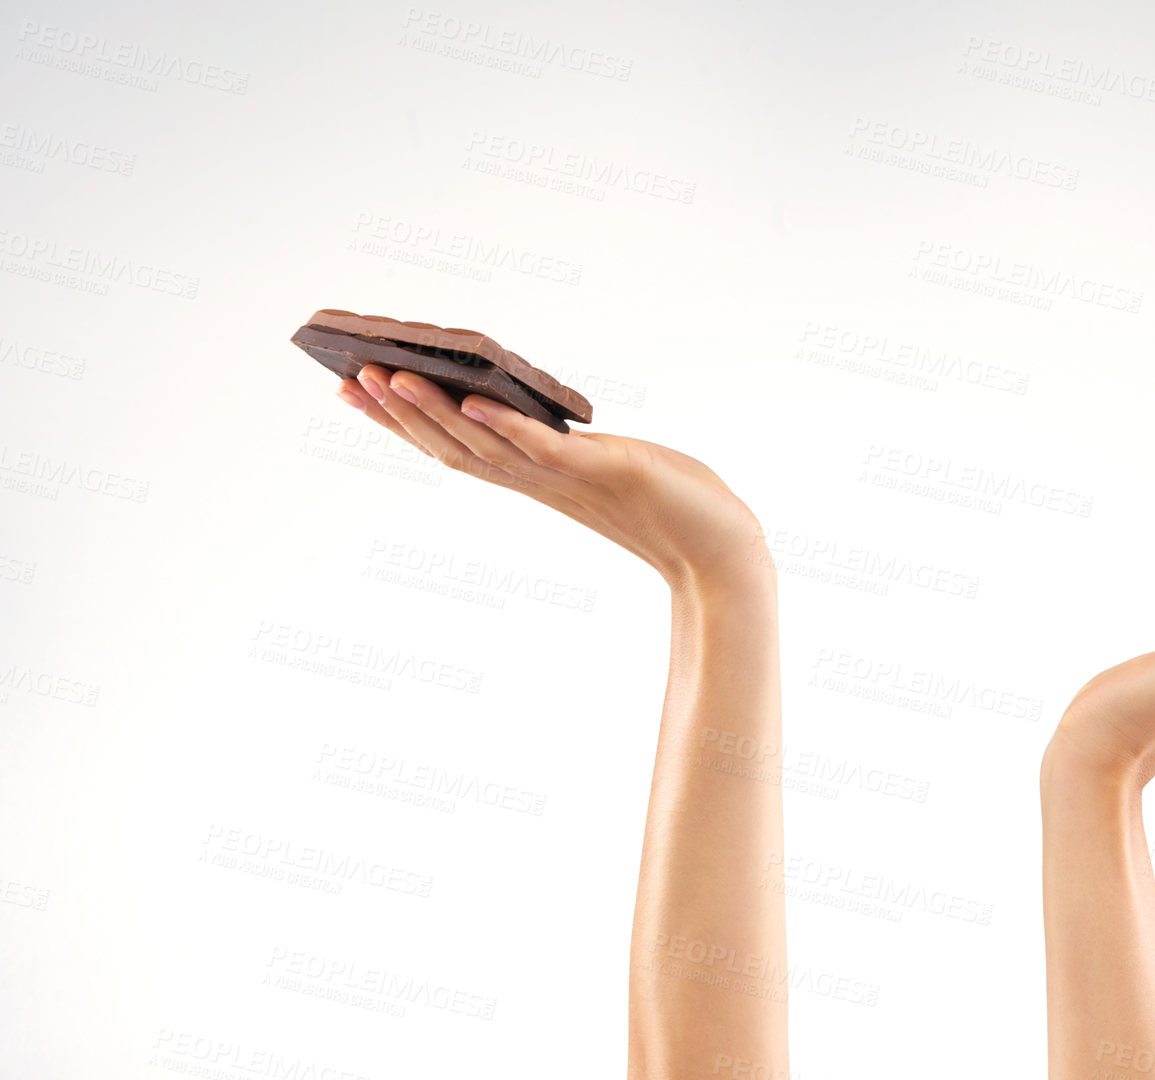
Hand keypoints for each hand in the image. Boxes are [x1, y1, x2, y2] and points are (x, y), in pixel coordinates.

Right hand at [335, 364, 768, 592]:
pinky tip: (475, 402)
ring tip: (395, 377)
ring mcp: (568, 479)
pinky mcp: (604, 471)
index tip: (353, 386)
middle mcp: (540, 481)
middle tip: (351, 376)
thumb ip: (558, 442)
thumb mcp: (602, 461)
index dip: (401, 420)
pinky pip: (544, 449)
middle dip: (401, 412)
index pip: (452, 446)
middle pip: (454, 447)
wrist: (720, 546)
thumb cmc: (671, 501)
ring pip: (487, 447)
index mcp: (534, 477)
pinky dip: (508, 427)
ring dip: (438, 413)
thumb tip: (514, 405)